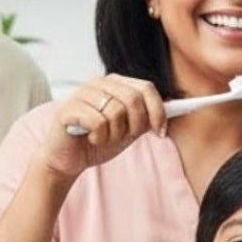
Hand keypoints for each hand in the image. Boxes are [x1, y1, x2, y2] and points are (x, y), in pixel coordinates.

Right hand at [36, 76, 167, 182]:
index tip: (160, 132)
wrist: (68, 159)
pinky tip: (89, 138)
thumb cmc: (98, 141)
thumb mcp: (128, 130)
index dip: (158, 111)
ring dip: (114, 135)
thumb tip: (173, 104)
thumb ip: (146, 117)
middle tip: (123, 138)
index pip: (146, 88)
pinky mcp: (68, 108)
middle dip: (135, 126)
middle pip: (133, 100)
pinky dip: (99, 138)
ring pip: (116, 112)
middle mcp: (99, 82)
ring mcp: (82, 93)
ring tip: (102, 138)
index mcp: (116, 83)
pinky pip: (98, 123)